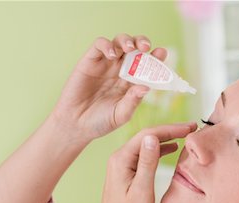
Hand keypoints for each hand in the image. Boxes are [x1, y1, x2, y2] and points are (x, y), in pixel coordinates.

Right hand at [51, 33, 167, 142]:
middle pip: (136, 48)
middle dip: (142, 42)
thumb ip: (133, 101)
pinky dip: (107, 45)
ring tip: (130, 48)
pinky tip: (112, 55)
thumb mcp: (121, 115)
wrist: (76, 125)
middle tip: (146, 48)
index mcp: (133, 81)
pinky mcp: (90, 61)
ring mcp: (106, 64)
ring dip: (127, 41)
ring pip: (119, 42)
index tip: (161, 54)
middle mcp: (122, 70)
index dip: (156, 57)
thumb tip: (146, 87)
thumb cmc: (101, 122)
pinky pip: (99, 45)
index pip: (148, 64)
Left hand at [92, 122, 197, 202]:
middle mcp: (119, 158)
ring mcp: (122, 164)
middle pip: (147, 136)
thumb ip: (148, 162)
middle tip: (192, 127)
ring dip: (166, 138)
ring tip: (186, 135)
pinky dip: (160, 150)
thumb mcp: (141, 190)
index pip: (148, 135)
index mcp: (121, 159)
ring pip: (146, 144)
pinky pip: (145, 154)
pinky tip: (172, 148)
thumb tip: (153, 137)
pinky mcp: (127, 172)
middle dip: (170, 130)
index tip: (190, 128)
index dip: (170, 129)